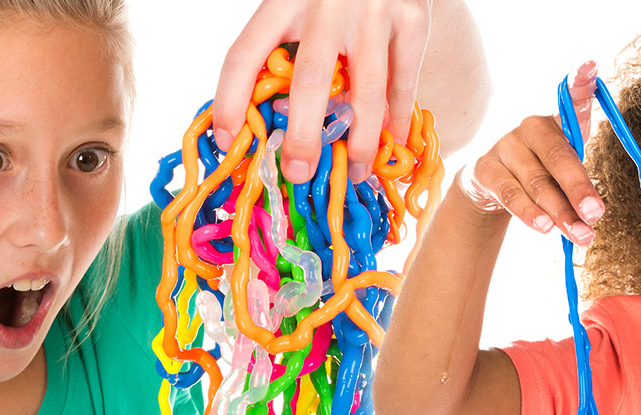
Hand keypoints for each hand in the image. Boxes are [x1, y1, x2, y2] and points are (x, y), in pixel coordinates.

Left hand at [212, 0, 431, 184]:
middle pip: (309, 81)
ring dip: (362, 140)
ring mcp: (373, 13)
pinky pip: (405, 80)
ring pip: (366, 91)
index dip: (229, 103)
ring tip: (357, 172)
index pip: (244, 55)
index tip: (227, 142)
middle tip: (299, 172)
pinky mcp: (413, 19)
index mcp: (282, 0)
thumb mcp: (297, 1)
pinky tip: (394, 140)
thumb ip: (285, 44)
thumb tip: (269, 115)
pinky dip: (400, 116)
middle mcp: (325, 6)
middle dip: (304, 136)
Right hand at [458, 61, 602, 243]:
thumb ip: (580, 188)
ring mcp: (505, 146)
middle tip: (596, 215)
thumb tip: (593, 216)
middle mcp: (530, 127)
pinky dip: (529, 213)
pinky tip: (545, 227)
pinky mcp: (485, 169)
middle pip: (559, 156)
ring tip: (579, 234)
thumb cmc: (540, 175)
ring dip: (560, 212)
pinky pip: (510, 193)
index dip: (581, 82)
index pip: (571, 99)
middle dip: (580, 188)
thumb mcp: (563, 174)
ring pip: (537, 182)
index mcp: (557, 122)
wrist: (491, 189)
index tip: (591, 66)